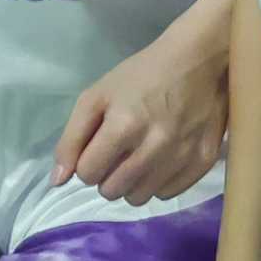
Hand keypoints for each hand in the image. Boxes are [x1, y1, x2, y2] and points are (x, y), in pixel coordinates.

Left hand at [52, 38, 228, 201]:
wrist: (198, 62)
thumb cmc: (140, 76)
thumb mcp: (96, 97)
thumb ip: (72, 139)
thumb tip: (57, 180)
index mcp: (124, 126)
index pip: (88, 173)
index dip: (85, 165)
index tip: (95, 151)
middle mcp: (155, 146)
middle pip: (113, 190)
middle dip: (105, 177)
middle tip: (116, 156)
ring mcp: (183, 156)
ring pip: (140, 197)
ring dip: (130, 184)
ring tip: (136, 160)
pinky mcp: (203, 162)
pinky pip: (168, 194)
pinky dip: (158, 183)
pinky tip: (159, 161)